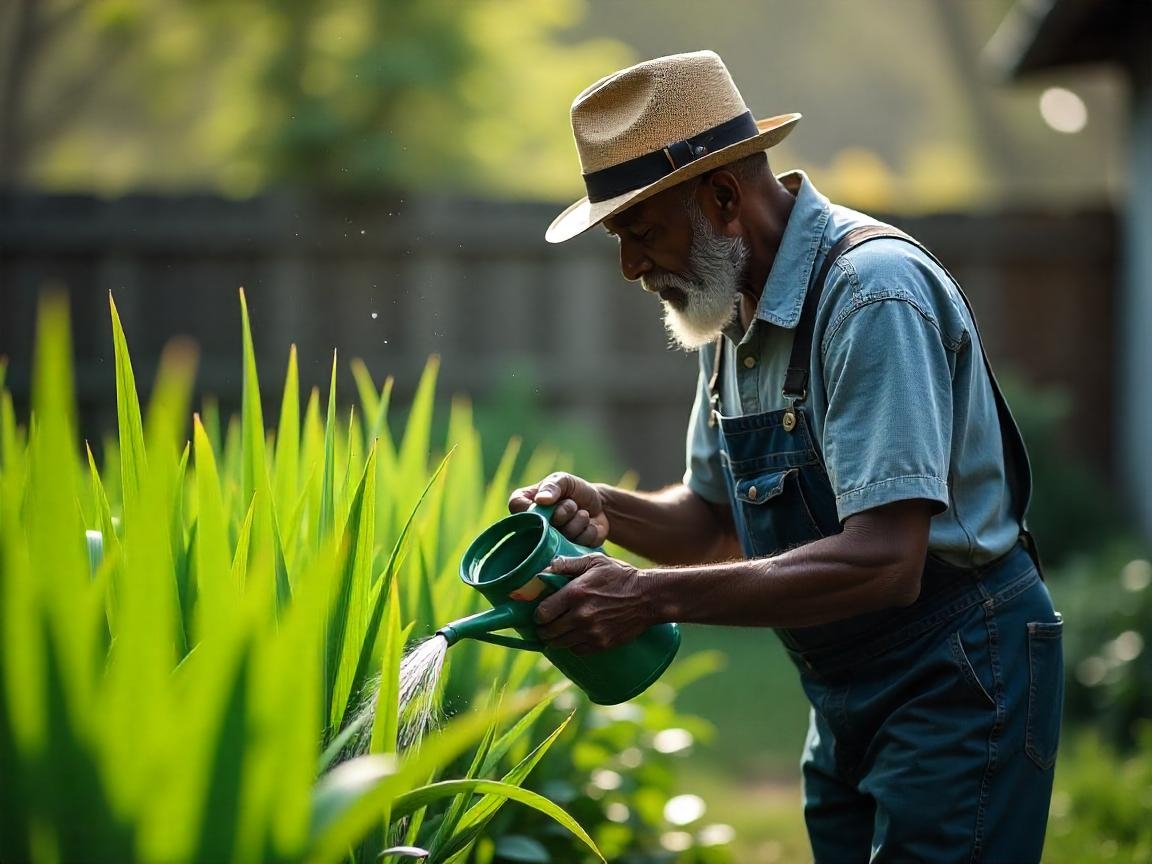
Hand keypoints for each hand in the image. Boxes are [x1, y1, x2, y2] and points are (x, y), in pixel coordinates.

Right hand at [508, 472, 608, 547]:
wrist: (599, 504)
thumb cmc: (575, 490)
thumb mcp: (563, 480)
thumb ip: (552, 486)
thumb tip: (540, 500)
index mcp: (525, 504)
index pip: (517, 507)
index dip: (534, 506)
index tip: (548, 502)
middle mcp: (533, 527)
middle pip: (540, 526)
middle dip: (563, 512)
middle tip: (572, 504)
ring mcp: (549, 543)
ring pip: (562, 537)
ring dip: (578, 521)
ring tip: (581, 514)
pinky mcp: (567, 553)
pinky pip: (578, 544)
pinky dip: (587, 531)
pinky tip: (587, 526)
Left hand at [533, 554, 653, 653]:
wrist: (649, 597)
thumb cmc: (620, 576)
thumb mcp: (595, 561)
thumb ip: (568, 564)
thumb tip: (545, 568)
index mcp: (575, 593)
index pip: (542, 613)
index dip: (538, 614)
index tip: (541, 612)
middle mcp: (580, 616)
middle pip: (548, 632)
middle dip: (543, 628)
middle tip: (547, 623)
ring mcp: (591, 632)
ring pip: (560, 644)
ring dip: (556, 638)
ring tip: (559, 631)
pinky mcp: (602, 644)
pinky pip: (577, 650)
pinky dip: (572, 645)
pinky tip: (575, 636)